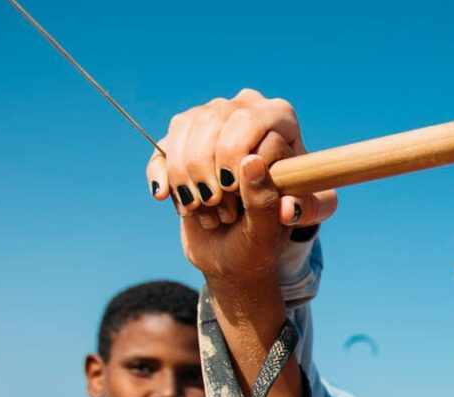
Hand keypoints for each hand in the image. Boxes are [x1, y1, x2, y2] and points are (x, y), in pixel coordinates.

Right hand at [146, 90, 337, 288]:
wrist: (247, 233)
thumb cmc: (278, 219)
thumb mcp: (292, 217)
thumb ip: (289, 206)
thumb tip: (268, 184)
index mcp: (279, 118)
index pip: (248, 121)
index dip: (234, 154)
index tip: (232, 190)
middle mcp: (244, 107)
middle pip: (212, 120)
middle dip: (206, 166)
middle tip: (213, 202)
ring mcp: (211, 116)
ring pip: (184, 130)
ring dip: (185, 173)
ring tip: (199, 208)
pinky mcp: (184, 135)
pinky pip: (164, 146)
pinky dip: (161, 172)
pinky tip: (165, 196)